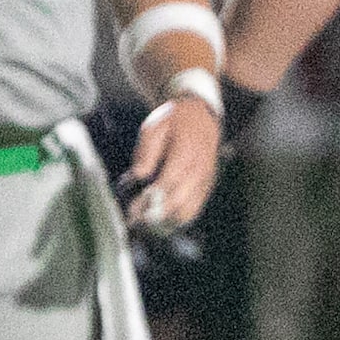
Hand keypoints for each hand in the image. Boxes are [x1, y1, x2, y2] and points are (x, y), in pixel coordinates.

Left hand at [122, 93, 221, 231]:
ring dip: (166, 222)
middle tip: (134, 221)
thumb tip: (137, 176)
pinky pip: (193, 211)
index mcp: (185, 152)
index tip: (132, 210)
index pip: (168, 182)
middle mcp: (199, 170)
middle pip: (179, 203)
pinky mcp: (206, 188)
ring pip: (188, 212)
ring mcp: (205, 181)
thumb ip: (146, 152)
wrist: (202, 116)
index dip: (150, 199)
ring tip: (145, 224)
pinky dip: (175, 219)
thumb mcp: (154, 128)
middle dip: (155, 216)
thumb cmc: (173, 122)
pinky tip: (158, 219)